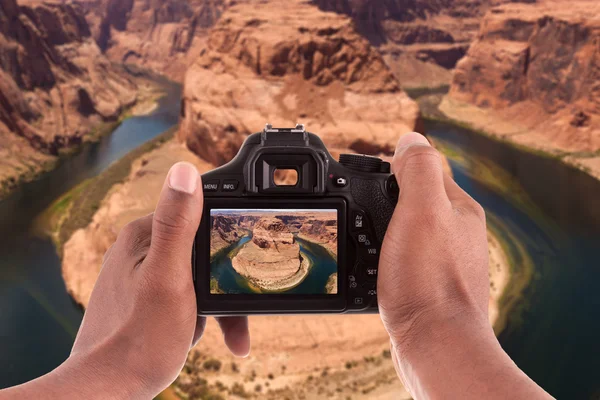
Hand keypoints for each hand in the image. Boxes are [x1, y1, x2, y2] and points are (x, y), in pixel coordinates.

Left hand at [0, 163, 249, 399]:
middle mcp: (140, 248)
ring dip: (212, 306)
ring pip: (196, 276)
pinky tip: (193, 333)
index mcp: (144, 234)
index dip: (228, 246)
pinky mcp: (141, 295)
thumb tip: (185, 170)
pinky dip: (196, 314)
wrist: (108, 389)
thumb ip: (177, 224)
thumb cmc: (139, 338)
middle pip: (202, 252)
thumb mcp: (169, 278)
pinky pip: (182, 293)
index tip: (241, 275)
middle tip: (233, 321)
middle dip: (222, 286)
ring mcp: (140, 272)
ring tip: (206, 333)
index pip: (202, 220)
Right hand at [378, 132, 488, 347]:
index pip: (424, 170)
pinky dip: (385, 255)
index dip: (392, 166)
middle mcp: (456, 234)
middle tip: (353, 201)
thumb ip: (418, 169)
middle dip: (385, 196)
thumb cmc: (428, 280)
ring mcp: (444, 262)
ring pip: (407, 231)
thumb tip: (410, 137)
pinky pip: (403, 259)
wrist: (435, 344)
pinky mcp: (429, 287)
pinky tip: (371, 264)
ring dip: (383, 227)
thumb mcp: (421, 211)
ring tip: (357, 231)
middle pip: (415, 200)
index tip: (361, 172)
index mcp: (458, 209)